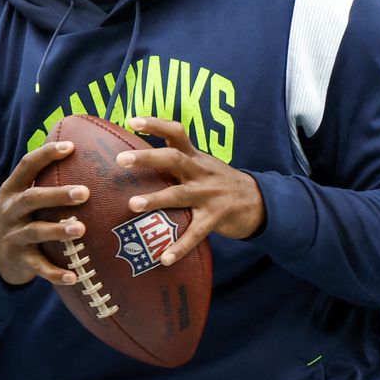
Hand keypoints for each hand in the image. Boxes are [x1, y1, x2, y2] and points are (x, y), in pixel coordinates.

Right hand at [0, 141, 89, 286]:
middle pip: (32, 199)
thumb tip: (83, 154)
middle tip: (85, 192)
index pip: (27, 166)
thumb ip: (43, 181)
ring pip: (35, 232)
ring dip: (58, 230)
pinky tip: (75, 276)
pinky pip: (38, 267)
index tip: (70, 146)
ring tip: (81, 229)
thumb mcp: (21, 198)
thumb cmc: (18, 219)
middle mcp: (10, 211)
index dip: (47, 155)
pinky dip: (55, 273)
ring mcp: (13, 236)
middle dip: (58, 195)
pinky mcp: (18, 260)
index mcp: (12, 190)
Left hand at [117, 116, 265, 261]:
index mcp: (195, 157)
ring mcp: (209, 195)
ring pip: (180, 194)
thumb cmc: (219, 182)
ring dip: (156, 199)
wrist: (258, 200)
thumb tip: (138, 158)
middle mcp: (200, 172)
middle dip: (147, 158)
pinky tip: (164, 259)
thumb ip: (177, 160)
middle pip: (173, 159)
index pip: (176, 132)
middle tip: (121, 160)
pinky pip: (196, 233)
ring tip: (132, 205)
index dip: (155, 124)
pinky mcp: (216, 218)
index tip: (132, 121)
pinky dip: (180, 246)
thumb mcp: (202, 165)